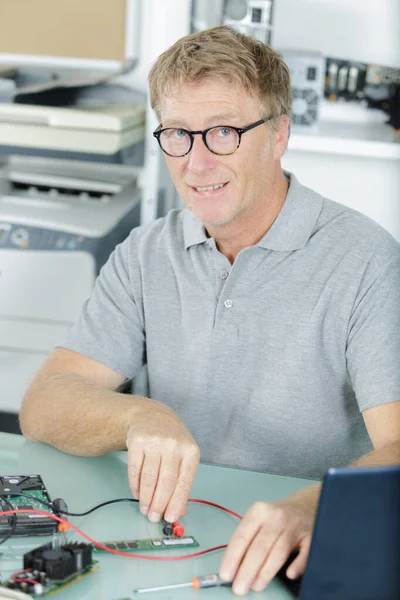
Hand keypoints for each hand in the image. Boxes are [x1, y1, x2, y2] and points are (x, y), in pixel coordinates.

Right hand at [126, 400, 199, 522]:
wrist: (152, 415)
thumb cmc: (172, 441)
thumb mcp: (184, 456)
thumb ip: (183, 482)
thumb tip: (179, 511)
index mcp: (190, 451)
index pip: (184, 481)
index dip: (177, 502)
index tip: (171, 518)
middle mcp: (173, 445)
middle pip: (166, 482)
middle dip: (159, 504)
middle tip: (154, 518)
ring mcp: (154, 442)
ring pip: (150, 478)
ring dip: (146, 499)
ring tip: (145, 510)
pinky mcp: (137, 442)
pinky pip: (135, 470)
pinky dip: (136, 486)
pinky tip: (138, 494)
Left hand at [218, 486, 319, 594]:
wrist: (305, 504)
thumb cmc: (277, 517)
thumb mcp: (259, 519)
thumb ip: (248, 540)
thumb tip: (233, 568)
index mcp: (259, 512)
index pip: (242, 537)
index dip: (232, 557)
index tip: (226, 575)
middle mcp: (276, 517)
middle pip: (259, 547)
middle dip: (247, 570)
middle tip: (239, 588)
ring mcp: (294, 526)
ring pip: (279, 552)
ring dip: (266, 572)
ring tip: (256, 586)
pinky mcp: (310, 536)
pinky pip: (305, 552)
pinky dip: (298, 564)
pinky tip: (290, 574)